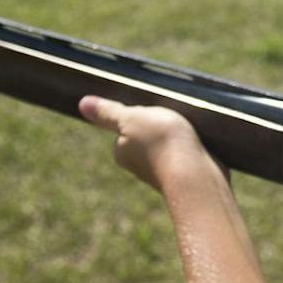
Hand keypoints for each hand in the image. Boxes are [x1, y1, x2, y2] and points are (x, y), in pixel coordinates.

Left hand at [79, 96, 217, 191]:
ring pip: (169, 146)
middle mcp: (139, 166)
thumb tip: (82, 104)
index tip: (156, 113)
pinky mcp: (186, 178)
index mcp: (123, 153)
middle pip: (149, 136)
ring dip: (180, 137)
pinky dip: (193, 149)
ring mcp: (163, 173)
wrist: (197, 176)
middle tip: (175, 119)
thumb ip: (109, 112)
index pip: (128, 126)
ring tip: (190, 131)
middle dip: (162, 126)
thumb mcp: (132, 118)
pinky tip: (200, 146)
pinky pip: (187, 157)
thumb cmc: (162, 143)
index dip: (143, 114)